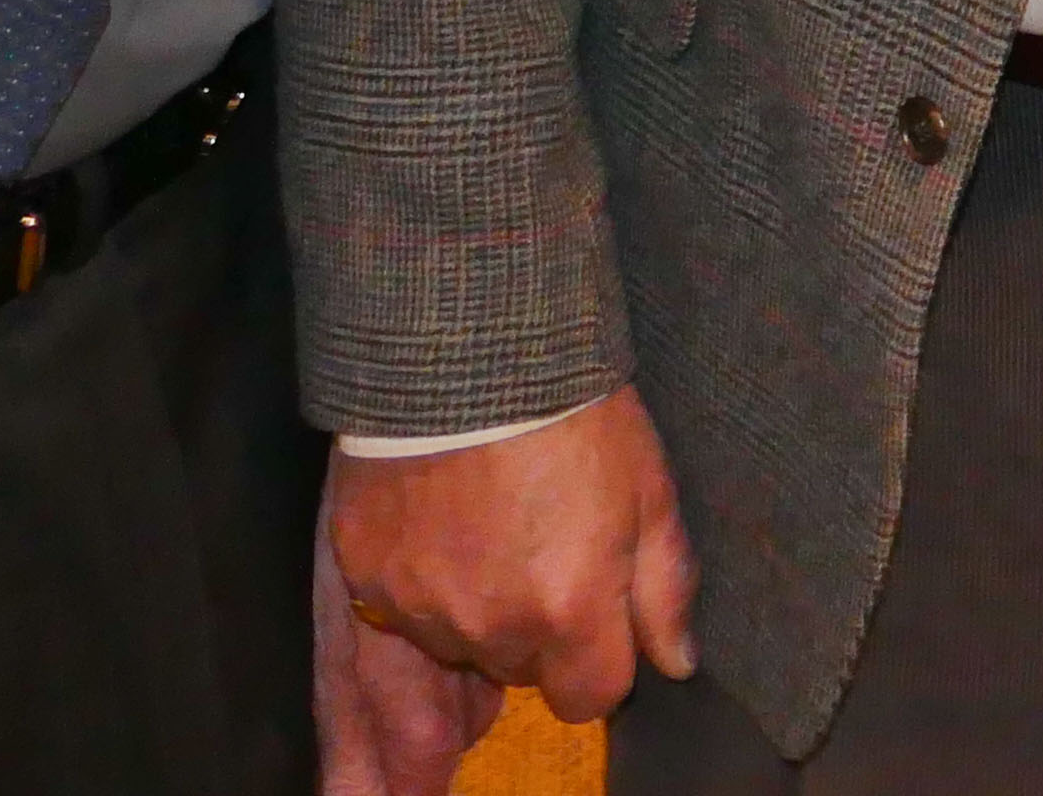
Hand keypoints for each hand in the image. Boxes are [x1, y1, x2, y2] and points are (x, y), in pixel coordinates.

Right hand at [318, 392, 699, 762]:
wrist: (468, 345)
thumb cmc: (572, 411)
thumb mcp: (649, 491)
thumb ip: (664, 591)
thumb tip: (676, 660)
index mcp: (568, 612)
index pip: (588, 697)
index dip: (598, 657)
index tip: (596, 607)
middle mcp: (490, 627)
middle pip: (521, 670)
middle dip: (537, 630)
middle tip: (540, 548)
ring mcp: (420, 605)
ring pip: (458, 646)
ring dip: (475, 612)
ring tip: (488, 530)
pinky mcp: (366, 574)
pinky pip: (398, 612)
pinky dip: (420, 583)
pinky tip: (438, 524)